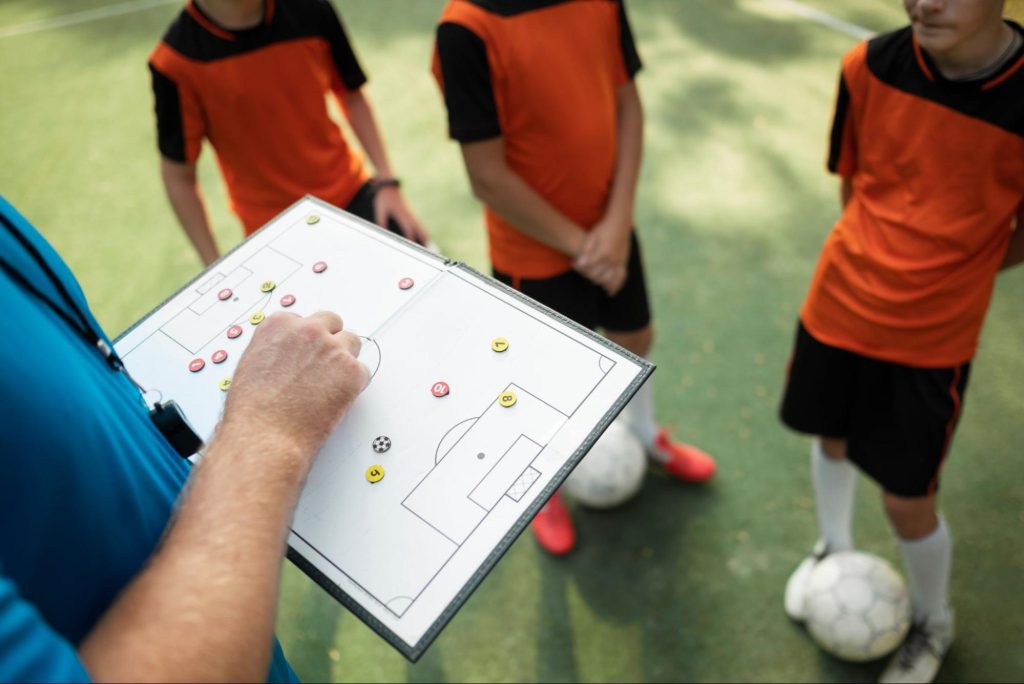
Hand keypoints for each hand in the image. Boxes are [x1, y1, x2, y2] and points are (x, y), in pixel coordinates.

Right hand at [218, 311, 369, 466]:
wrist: (264, 435)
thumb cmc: (252, 410)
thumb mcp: (252, 364)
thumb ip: (276, 351)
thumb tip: (288, 356)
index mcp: (279, 325)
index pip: (305, 320)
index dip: (308, 340)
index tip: (307, 354)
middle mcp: (307, 331)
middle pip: (333, 323)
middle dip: (330, 341)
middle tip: (325, 366)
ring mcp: (332, 349)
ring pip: (352, 343)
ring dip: (345, 360)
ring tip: (332, 384)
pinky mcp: (351, 370)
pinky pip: (363, 372)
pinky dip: (355, 385)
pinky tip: (337, 400)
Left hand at [374, 186, 429, 245]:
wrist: (388, 187)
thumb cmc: (384, 199)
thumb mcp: (380, 211)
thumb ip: (382, 222)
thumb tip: (384, 235)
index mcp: (402, 214)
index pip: (409, 229)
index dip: (411, 238)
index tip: (413, 248)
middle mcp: (409, 215)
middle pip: (420, 229)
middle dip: (424, 239)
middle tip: (429, 249)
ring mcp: (411, 214)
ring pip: (421, 227)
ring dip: (425, 236)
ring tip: (429, 247)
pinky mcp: (410, 213)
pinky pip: (418, 224)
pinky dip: (422, 231)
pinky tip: (423, 238)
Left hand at [574, 216, 631, 295]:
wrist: (620, 222)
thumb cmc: (603, 228)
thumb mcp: (592, 236)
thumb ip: (586, 251)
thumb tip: (578, 264)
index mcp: (603, 253)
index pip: (588, 268)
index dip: (578, 267)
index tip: (572, 263)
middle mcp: (612, 260)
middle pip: (597, 275)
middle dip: (587, 274)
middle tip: (581, 270)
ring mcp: (619, 261)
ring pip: (609, 280)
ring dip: (600, 282)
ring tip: (594, 281)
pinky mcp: (624, 261)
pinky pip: (621, 277)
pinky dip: (615, 286)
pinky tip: (609, 291)